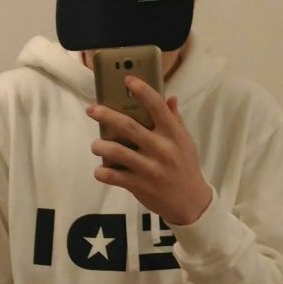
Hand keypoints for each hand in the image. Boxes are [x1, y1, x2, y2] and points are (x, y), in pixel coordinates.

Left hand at [86, 75, 211, 225]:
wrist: (190, 203)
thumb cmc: (186, 168)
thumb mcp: (186, 143)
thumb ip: (175, 121)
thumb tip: (170, 98)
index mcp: (174, 135)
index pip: (157, 107)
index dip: (142, 90)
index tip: (127, 80)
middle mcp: (162, 149)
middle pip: (128, 126)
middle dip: (106, 115)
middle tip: (92, 109)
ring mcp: (149, 169)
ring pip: (116, 151)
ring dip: (100, 146)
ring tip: (96, 145)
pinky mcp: (140, 186)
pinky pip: (114, 177)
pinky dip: (102, 172)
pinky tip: (101, 170)